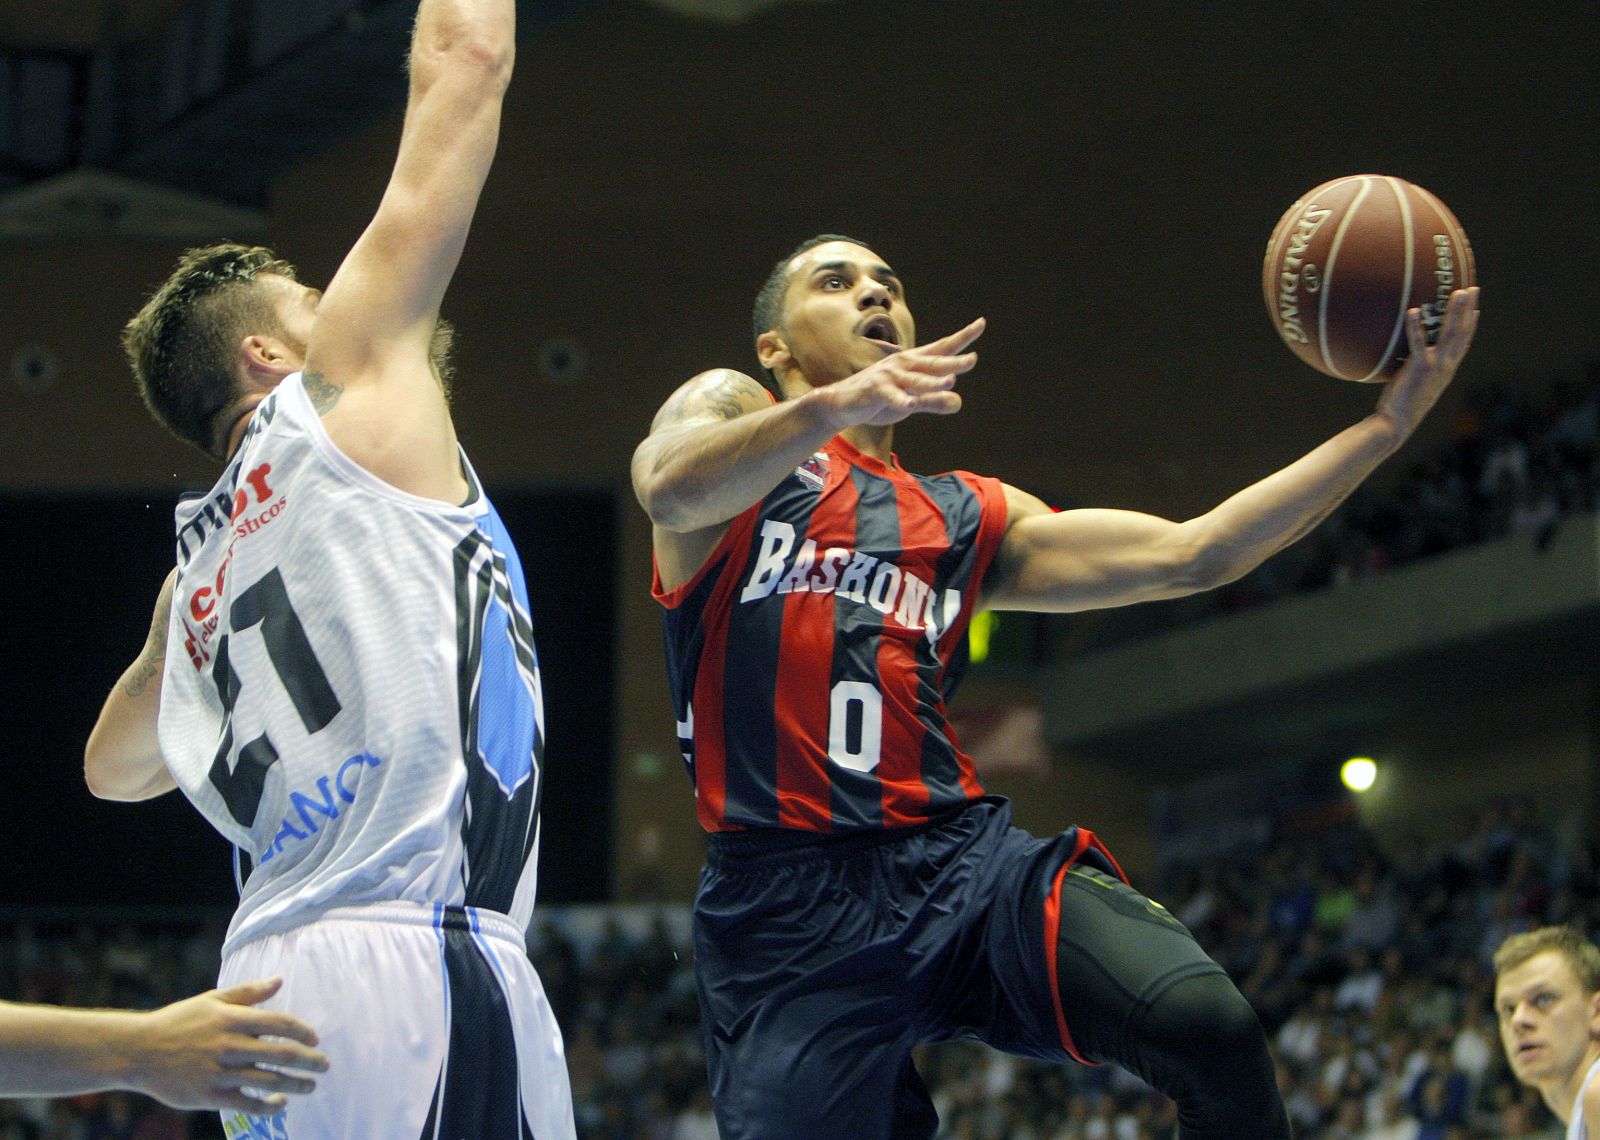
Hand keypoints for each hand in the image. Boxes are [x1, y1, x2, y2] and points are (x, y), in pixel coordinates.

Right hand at [127, 977, 327, 1113]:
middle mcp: (229, 1045)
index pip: (280, 1023)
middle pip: (281, 1054)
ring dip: (296, 1085)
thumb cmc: (179, 1021)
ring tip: (310, 1086)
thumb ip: (248, 993)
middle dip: (309, 1060)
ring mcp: (219, 1073)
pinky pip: (247, 1104)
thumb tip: (279, 980)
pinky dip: (269, 1106)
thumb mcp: (212, 1000)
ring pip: (269, 1081)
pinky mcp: (209, 1096)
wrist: (138, 1051)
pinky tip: (280, 1103)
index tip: (315, 1039)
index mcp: (232, 1018)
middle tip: (325, 1065)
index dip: (302, 1031)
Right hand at [810, 317, 985, 430]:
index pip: (942, 348)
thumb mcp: (910, 402)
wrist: (842, 403)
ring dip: (932, 382)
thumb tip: (958, 402)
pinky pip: (891, 397)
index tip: (981, 324)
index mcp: (913, 363)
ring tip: (949, 382)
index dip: (962, 337)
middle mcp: (903, 365)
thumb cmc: (879, 399)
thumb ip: (932, 401)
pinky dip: (900, 401)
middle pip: (933, 363)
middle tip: (972, 359)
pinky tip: (908, 405)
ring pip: (915, 380)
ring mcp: (889, 377)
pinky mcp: (876, 391)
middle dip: (952, 362)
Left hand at [1376, 287, 1479, 433]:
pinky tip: (1413, 310)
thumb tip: (1405, 361)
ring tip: (1458, 292)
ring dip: (1455, 311)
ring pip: (1450, 333)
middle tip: (1472, 289)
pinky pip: (1418, 343)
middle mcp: (1446, 366)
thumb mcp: (1414, 386)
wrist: (1395, 425)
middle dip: (1468, 309)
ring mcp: (1435, 366)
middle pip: (1462, 333)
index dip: (1470, 326)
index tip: (1475, 309)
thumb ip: (1415, 371)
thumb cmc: (1400, 408)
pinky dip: (1416, 326)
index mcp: (1446, 371)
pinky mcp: (1419, 368)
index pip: (1462, 344)